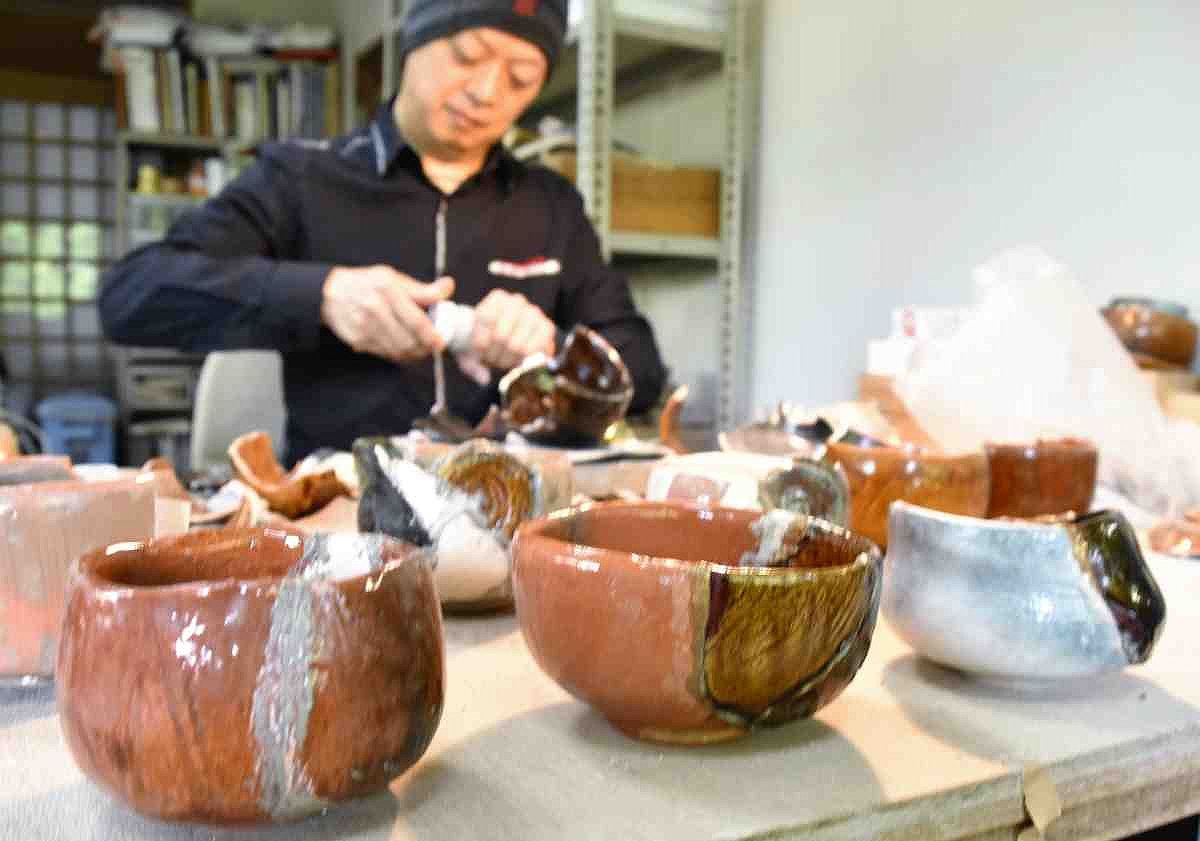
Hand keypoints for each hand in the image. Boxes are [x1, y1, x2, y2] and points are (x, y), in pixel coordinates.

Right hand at [321, 265, 453, 362]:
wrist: (332, 293)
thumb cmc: (368, 284)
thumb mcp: (394, 279)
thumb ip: (423, 289)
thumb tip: (449, 286)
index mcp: (387, 288)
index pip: (416, 320)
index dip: (432, 336)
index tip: (441, 342)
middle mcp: (375, 308)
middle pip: (408, 341)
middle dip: (425, 348)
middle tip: (433, 346)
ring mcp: (365, 326)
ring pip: (398, 351)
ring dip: (413, 354)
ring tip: (420, 347)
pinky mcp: (358, 340)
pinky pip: (385, 354)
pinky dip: (398, 354)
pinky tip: (402, 346)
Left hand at [471, 289, 555, 370]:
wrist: (514, 337)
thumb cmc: (490, 341)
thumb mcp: (473, 348)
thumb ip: (471, 363)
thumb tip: (483, 378)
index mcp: (497, 298)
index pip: (485, 318)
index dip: (480, 341)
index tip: (479, 351)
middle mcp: (517, 301)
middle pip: (501, 335)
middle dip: (494, 354)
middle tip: (493, 359)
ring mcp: (534, 314)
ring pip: (516, 346)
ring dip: (508, 359)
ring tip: (505, 359)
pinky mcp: (547, 328)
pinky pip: (533, 350)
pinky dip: (524, 360)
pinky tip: (518, 360)